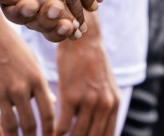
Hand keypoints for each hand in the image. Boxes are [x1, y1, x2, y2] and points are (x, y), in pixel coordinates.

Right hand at [0, 12, 54, 135]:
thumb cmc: (11, 46)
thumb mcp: (31, 62)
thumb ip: (40, 84)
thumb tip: (51, 103)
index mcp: (36, 79)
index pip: (48, 114)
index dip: (49, 132)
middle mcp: (20, 86)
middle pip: (29, 125)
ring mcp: (0, 90)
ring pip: (10, 126)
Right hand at [55, 20, 119, 135]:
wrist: (81, 38)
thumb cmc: (90, 61)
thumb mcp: (104, 85)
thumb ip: (103, 106)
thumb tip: (96, 127)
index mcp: (113, 104)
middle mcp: (104, 105)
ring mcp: (89, 101)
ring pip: (77, 135)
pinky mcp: (71, 96)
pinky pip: (63, 125)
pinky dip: (55, 134)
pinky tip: (50, 134)